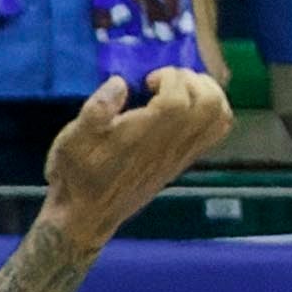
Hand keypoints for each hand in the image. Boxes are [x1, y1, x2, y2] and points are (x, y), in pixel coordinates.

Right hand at [40, 67, 230, 248]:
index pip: (178, 96)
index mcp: (145, 134)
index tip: (147, 80)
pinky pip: (216, 131)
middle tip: (168, 81)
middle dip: (192, 80)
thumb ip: (96, 108)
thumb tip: (119, 82)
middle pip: (208, 102)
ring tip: (184, 89)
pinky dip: (213, 111)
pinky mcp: (184, 160)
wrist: (87, 214)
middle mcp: (171, 142)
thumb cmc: (77, 174)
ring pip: (218, 114)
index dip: (168, 77)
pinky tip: (191, 108)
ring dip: (208, 92)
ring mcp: (181, 153)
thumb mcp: (73, 139)